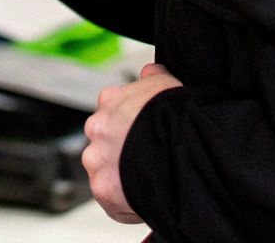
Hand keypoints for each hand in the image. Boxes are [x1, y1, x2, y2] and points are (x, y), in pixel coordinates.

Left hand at [83, 63, 182, 223]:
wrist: (178, 145)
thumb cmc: (175, 115)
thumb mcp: (167, 84)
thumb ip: (154, 76)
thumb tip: (149, 69)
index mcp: (110, 101)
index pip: (113, 115)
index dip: (131, 128)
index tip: (145, 137)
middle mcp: (97, 128)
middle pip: (106, 143)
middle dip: (122, 153)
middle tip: (147, 162)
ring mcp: (96, 159)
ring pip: (105, 172)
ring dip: (122, 179)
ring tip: (150, 182)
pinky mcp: (103, 189)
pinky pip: (113, 201)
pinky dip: (128, 205)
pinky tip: (148, 200)